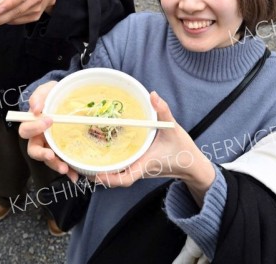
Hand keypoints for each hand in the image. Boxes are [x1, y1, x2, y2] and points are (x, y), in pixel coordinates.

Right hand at [18, 81, 77, 179]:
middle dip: (42, 154)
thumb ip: (39, 96)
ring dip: (55, 165)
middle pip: (34, 150)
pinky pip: (63, 162)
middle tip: (50, 154)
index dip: (34, 128)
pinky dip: (69, 170)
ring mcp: (50, 145)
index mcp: (33, 124)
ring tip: (64, 168)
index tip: (49, 120)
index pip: (26, 130)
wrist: (65, 98)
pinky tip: (75, 174)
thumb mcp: (46, 90)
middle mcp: (39, 137)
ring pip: (48, 159)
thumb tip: (35, 107)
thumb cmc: (52, 94)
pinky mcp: (62, 150)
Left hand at [96, 92, 215, 206]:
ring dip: (105, 170)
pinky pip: (123, 168)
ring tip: (88, 160)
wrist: (192, 165)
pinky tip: (104, 154)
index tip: (97, 175)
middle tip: (83, 166)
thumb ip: (163, 111)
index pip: (125, 178)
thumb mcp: (173, 128)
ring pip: (119, 174)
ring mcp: (139, 169)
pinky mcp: (140, 166)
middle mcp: (139, 169)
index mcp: (145, 164)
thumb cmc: (183, 150)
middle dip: (100, 175)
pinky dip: (113, 165)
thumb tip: (153, 95)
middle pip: (116, 178)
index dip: (110, 179)